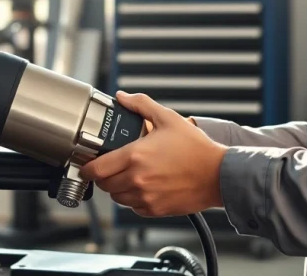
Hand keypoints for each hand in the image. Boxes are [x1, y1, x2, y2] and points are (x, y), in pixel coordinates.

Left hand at [80, 91, 226, 217]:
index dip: (88, 166)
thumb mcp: (168, 119)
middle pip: (103, 184)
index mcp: (135, 156)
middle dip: (104, 175)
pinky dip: (133, 198)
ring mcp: (145, 197)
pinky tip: (145, 186)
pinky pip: (132, 207)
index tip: (90, 162)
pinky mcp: (154, 209)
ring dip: (118, 187)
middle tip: (112, 166)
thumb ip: (142, 105)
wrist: (218, 174)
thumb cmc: (196, 148)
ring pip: (116, 197)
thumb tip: (123, 97)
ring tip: (131, 174)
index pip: (95, 169)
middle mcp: (136, 179)